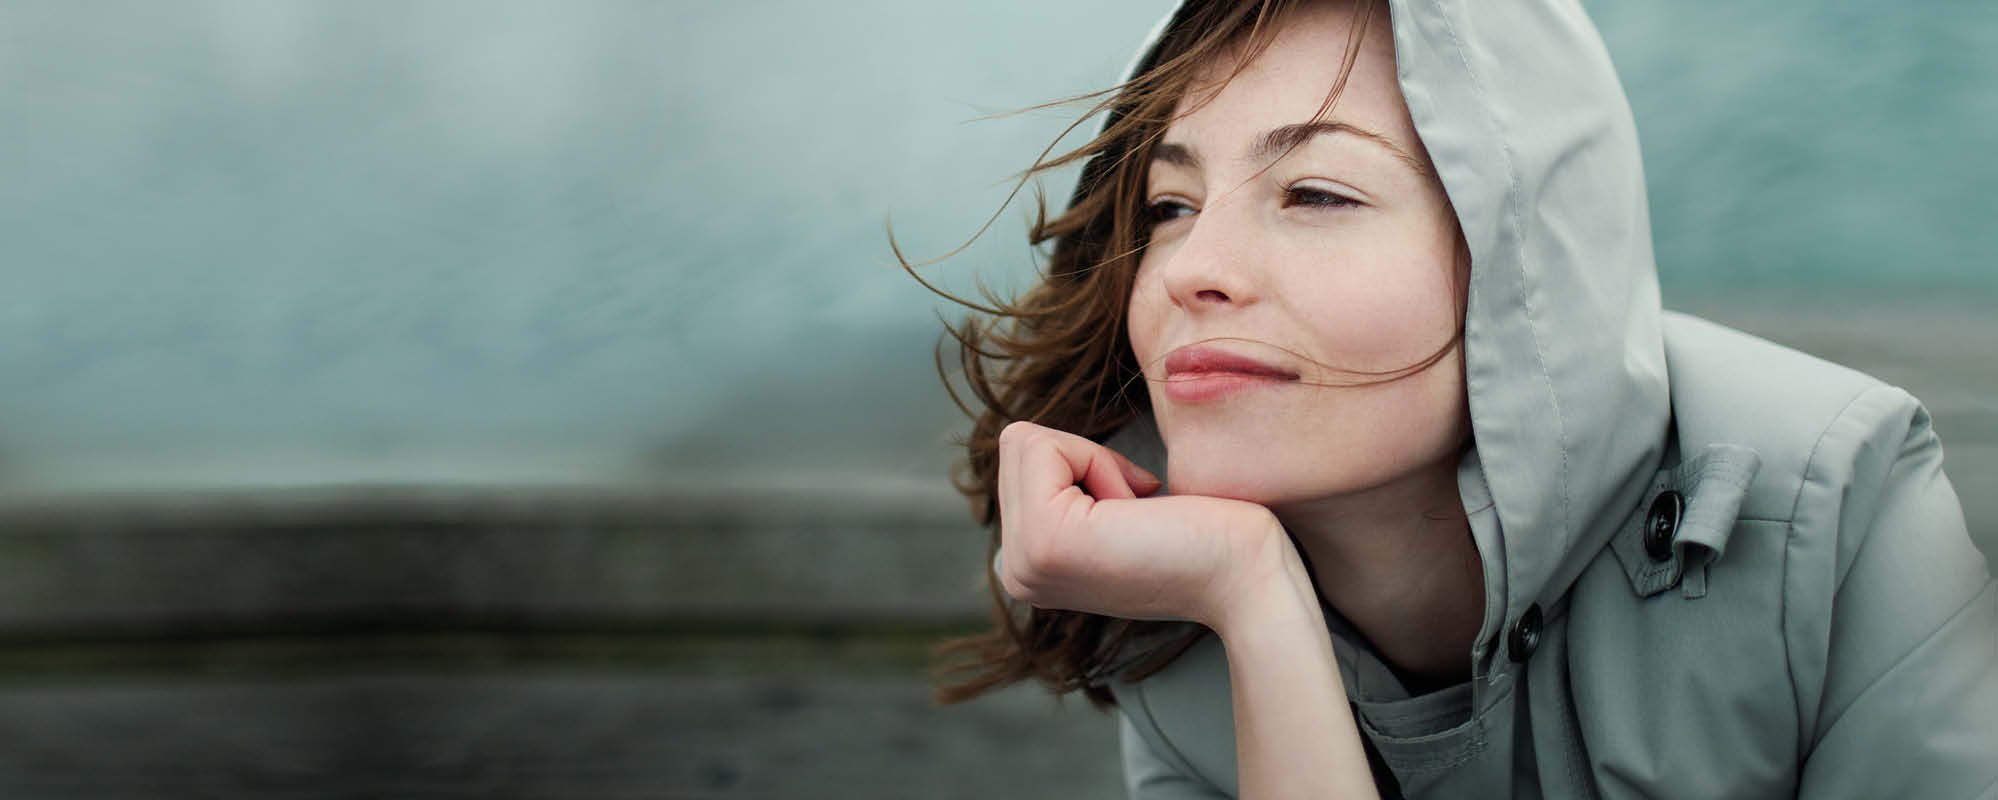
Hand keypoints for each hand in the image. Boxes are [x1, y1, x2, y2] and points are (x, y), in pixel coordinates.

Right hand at [994, 420, 1289, 628]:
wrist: (1248, 580)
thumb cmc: (1208, 538)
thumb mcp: (1115, 515)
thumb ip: (1071, 494)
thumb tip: (1040, 447)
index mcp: (1027, 566)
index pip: (1021, 459)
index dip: (1087, 462)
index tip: (1136, 512)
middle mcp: (1014, 571)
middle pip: (1018, 447)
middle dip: (1089, 460)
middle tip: (1138, 515)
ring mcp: (1023, 561)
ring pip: (1027, 443)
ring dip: (1097, 463)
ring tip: (1136, 517)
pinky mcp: (1044, 541)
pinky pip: (1044, 447)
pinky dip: (1100, 463)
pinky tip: (1135, 515)